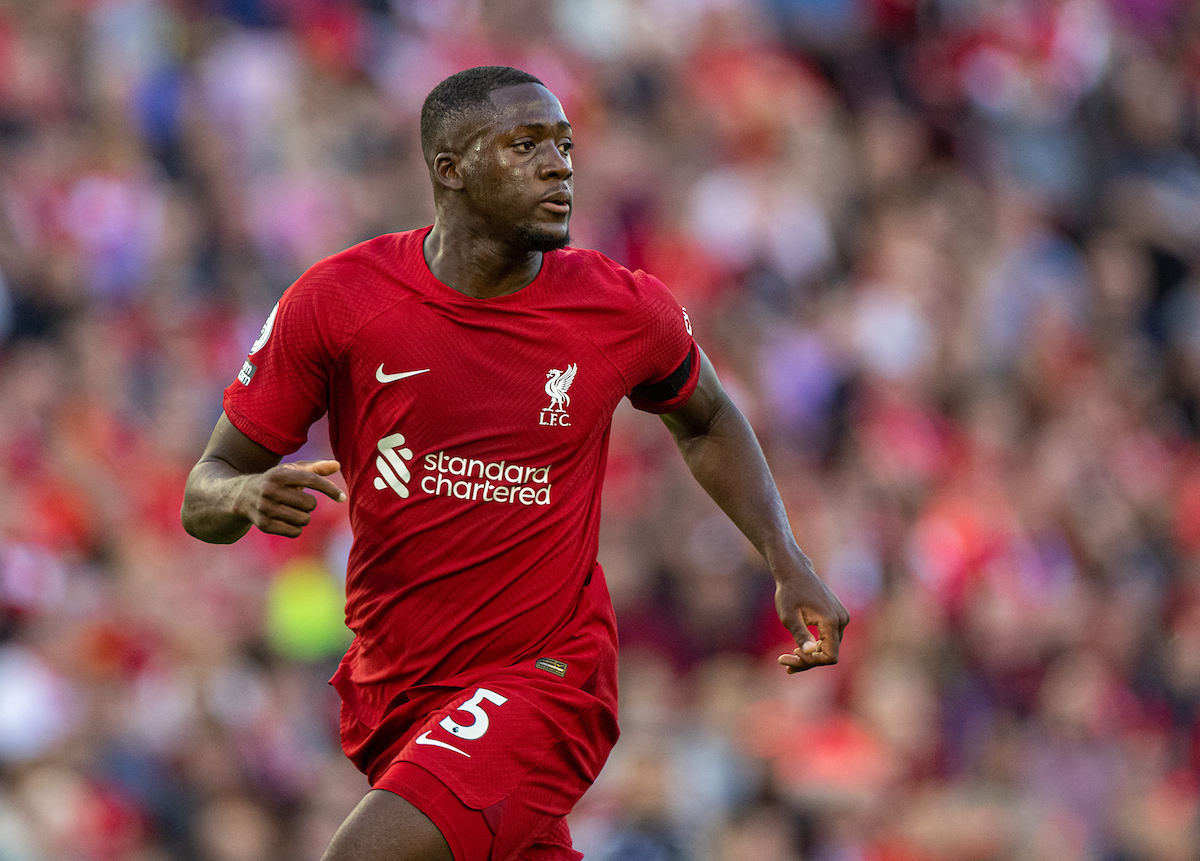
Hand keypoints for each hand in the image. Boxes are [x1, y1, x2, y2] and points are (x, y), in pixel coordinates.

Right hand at [235, 460, 346, 537]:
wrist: (243, 496)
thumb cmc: (277, 481)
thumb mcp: (292, 471)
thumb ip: (316, 468)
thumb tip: (338, 465)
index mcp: (280, 474)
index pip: (312, 480)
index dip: (330, 489)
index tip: (342, 498)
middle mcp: (270, 490)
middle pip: (310, 504)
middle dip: (310, 504)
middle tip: (299, 501)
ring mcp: (265, 508)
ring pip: (304, 519)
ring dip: (304, 517)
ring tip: (292, 510)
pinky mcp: (264, 525)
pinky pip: (295, 532)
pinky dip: (296, 528)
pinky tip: (287, 520)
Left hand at [774, 555, 848, 673]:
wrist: (795, 572)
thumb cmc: (789, 593)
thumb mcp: (790, 617)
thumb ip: (801, 635)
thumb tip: (809, 652)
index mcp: (832, 621)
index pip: (830, 657)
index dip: (811, 662)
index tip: (791, 655)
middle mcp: (842, 620)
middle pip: (829, 653)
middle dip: (807, 660)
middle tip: (783, 660)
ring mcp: (842, 617)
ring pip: (829, 647)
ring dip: (810, 655)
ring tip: (787, 657)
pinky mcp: (838, 615)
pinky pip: (829, 637)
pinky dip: (815, 645)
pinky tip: (799, 649)